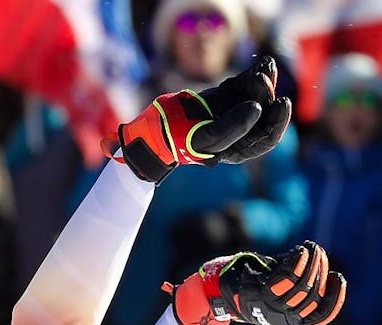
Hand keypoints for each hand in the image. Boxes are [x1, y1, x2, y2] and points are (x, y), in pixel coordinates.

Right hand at [111, 56, 291, 182]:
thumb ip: (233, 126)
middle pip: (264, 112)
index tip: (283, 101)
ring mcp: (233, 112)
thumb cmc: (178, 139)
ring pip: (257, 95)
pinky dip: (254, 74)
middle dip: (267, 93)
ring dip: (264, 80)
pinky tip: (263, 63)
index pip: (267, 137)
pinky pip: (244, 84)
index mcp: (239, 148)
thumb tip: (258, 106)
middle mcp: (241, 131)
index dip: (278, 120)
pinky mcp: (224, 97)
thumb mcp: (206, 137)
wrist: (154, 127)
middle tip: (264, 77)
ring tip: (266, 66)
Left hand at [162, 240, 346, 324]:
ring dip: (313, 264)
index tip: (338, 280)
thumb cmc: (237, 287)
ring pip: (302, 286)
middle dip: (321, 273)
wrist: (207, 293)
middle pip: (313, 296)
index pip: (318, 317)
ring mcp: (268, 305)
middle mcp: (278, 317)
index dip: (334, 299)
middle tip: (321, 255)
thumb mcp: (266, 289)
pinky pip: (286, 277)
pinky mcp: (258, 292)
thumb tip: (311, 266)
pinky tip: (303, 251)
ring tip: (313, 250)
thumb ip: (288, 283)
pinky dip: (299, 262)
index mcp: (283, 321)